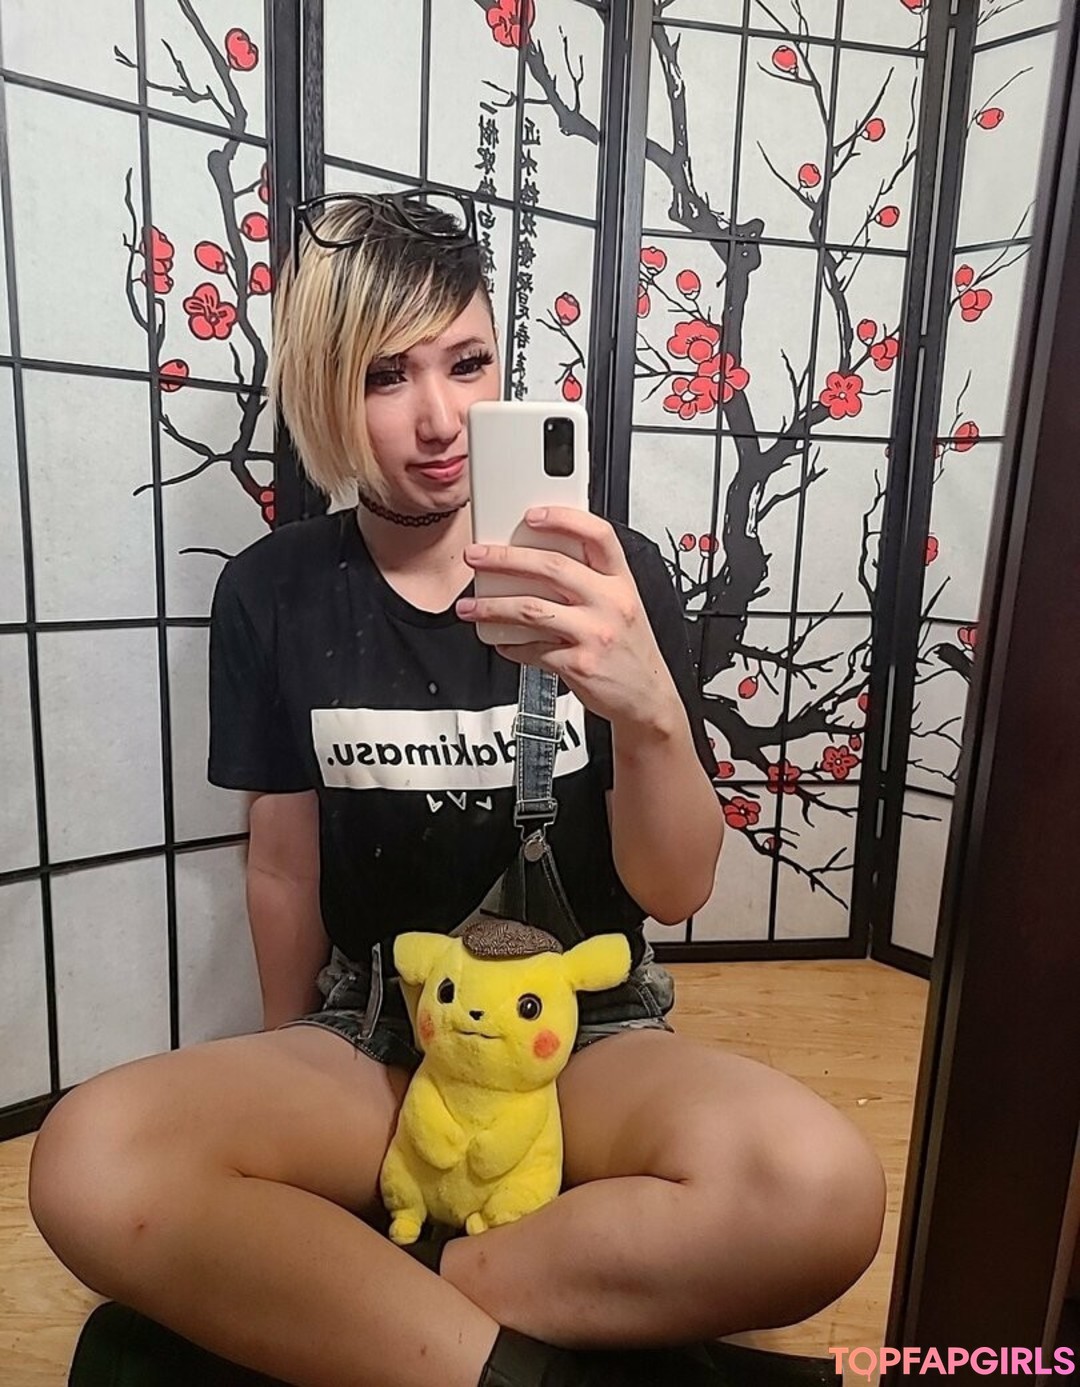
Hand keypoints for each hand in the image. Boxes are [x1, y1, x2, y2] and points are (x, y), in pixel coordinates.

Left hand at [456, 507, 679, 731]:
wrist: (647, 698)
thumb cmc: (629, 650)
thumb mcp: (622, 606)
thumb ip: (589, 581)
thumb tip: (536, 561)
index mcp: (622, 582)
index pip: (598, 535)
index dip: (564, 519)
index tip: (531, 515)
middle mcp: (611, 603)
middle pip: (552, 567)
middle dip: (504, 559)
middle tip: (477, 556)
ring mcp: (595, 634)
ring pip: (532, 608)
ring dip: (492, 605)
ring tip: (470, 606)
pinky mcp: (579, 665)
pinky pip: (532, 650)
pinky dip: (510, 645)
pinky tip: (500, 640)